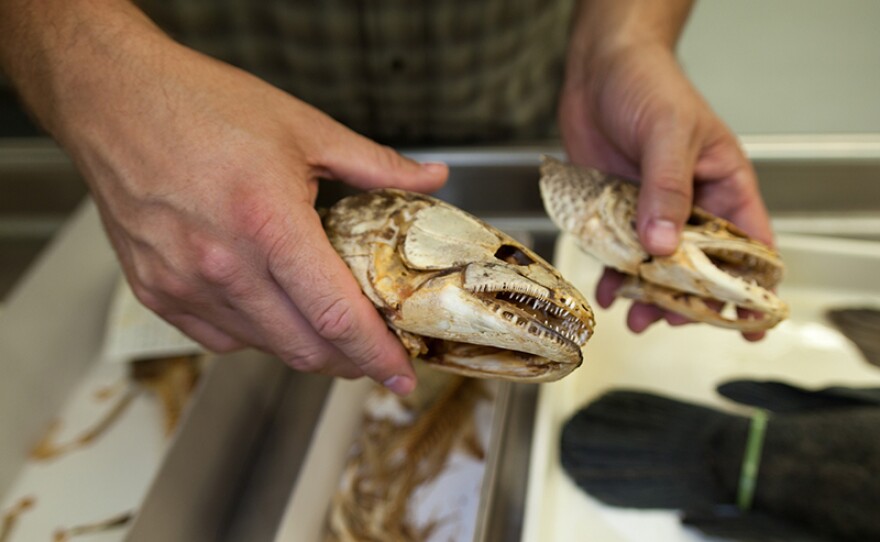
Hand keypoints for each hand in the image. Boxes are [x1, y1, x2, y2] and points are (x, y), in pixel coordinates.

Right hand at [6, 5, 446, 393]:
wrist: (113, 98)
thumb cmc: (202, 106)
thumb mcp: (303, 128)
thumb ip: (375, 165)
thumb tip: (431, 178)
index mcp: (268, 223)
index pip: (335, 316)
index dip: (376, 355)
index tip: (402, 377)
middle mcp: (222, 265)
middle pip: (304, 347)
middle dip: (348, 360)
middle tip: (374, 351)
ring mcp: (182, 284)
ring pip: (264, 347)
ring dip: (306, 347)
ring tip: (328, 327)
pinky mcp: (155, 291)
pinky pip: (220, 338)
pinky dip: (258, 336)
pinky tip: (273, 313)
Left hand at [559, 40, 771, 339]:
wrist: (597, 69)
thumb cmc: (648, 85)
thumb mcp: (668, 133)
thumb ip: (667, 190)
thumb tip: (664, 245)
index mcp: (723, 185)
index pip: (749, 244)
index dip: (751, 286)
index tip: (748, 324)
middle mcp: (690, 203)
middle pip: (700, 266)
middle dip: (689, 299)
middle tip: (672, 322)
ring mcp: (652, 209)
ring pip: (658, 266)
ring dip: (649, 295)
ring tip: (637, 320)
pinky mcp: (617, 210)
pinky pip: (620, 252)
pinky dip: (615, 274)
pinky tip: (608, 291)